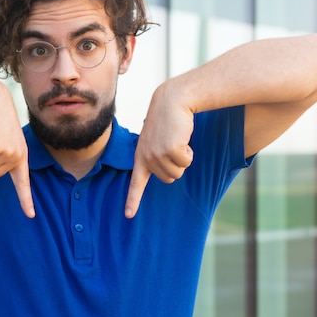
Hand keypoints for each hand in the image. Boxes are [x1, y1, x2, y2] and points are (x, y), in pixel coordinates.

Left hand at [125, 88, 193, 218]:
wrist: (171, 101)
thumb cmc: (167, 122)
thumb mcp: (156, 141)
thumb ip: (156, 158)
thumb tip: (168, 176)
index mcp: (140, 157)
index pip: (135, 183)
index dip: (133, 200)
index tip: (128, 216)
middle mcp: (146, 158)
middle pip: (168, 179)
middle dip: (175, 165)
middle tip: (172, 145)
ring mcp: (157, 154)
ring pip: (177, 173)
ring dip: (182, 159)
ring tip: (176, 140)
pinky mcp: (169, 150)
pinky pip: (186, 163)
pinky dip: (188, 152)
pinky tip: (182, 137)